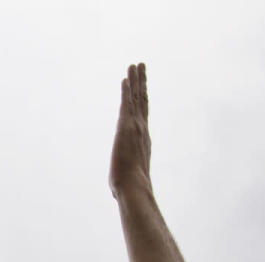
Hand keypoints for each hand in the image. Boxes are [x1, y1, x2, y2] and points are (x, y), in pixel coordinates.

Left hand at [109, 62, 151, 198]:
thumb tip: (120, 193)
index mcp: (143, 141)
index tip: (142, 88)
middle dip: (142, 83)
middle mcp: (142, 130)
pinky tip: (126, 77)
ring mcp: (136, 127)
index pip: (142, 116)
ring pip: (137, 98)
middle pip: (143, 101)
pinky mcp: (126, 126)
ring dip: (136, 80)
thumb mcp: (127, 178)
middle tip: (142, 68)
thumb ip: (127, 177)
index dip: (142, 100)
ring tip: (136, 65)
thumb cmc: (130, 189)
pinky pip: (127, 103)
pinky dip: (127, 89)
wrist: (133, 188)